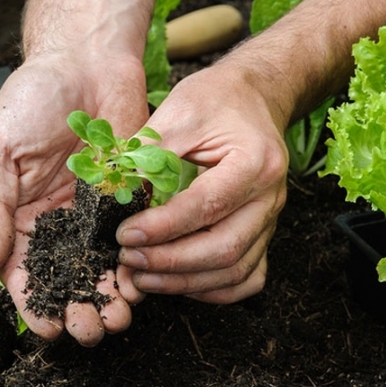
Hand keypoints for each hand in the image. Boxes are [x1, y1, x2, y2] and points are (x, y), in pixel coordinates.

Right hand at [0, 51, 149, 345]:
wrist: (86, 59)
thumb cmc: (31, 98)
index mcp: (18, 216)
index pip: (23, 274)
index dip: (33, 306)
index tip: (47, 329)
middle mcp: (57, 223)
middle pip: (65, 280)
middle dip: (76, 311)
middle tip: (90, 331)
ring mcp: (95, 214)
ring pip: (102, 270)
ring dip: (108, 299)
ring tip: (117, 320)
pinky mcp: (129, 200)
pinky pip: (133, 242)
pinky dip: (136, 267)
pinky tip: (141, 285)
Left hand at [115, 60, 290, 304]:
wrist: (254, 97)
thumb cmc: (216, 99)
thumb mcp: (179, 112)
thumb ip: (149, 154)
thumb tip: (114, 195)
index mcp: (254, 162)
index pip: (206, 206)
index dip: (163, 227)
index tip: (124, 235)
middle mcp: (270, 196)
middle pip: (225, 248)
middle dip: (170, 262)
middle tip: (128, 260)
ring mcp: (271, 219)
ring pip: (235, 271)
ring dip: (185, 281)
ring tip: (142, 277)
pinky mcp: (264, 233)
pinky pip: (247, 277)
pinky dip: (214, 290)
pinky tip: (178, 283)